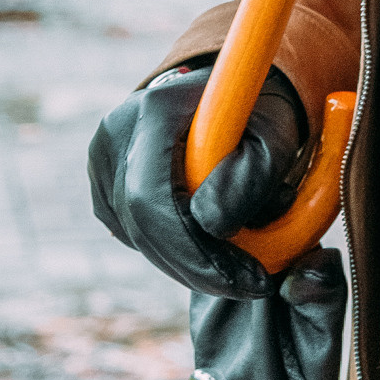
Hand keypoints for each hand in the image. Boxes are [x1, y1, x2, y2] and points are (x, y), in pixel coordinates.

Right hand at [87, 59, 309, 300]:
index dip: (195, 251)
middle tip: (247, 287)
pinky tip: (206, 242)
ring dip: (185, 263)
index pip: (153, 197)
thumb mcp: (277, 135)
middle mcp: (117, 130)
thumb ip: (253, 176)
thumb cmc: (259, 114)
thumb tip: (213, 224)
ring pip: (135, 235)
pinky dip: (169, 249)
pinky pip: (130, 232)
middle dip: (195, 267)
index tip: (247, 280)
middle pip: (140, 223)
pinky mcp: (102, 180)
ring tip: (237, 266)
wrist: (228, 93)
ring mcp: (103, 156)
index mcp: (155, 109)